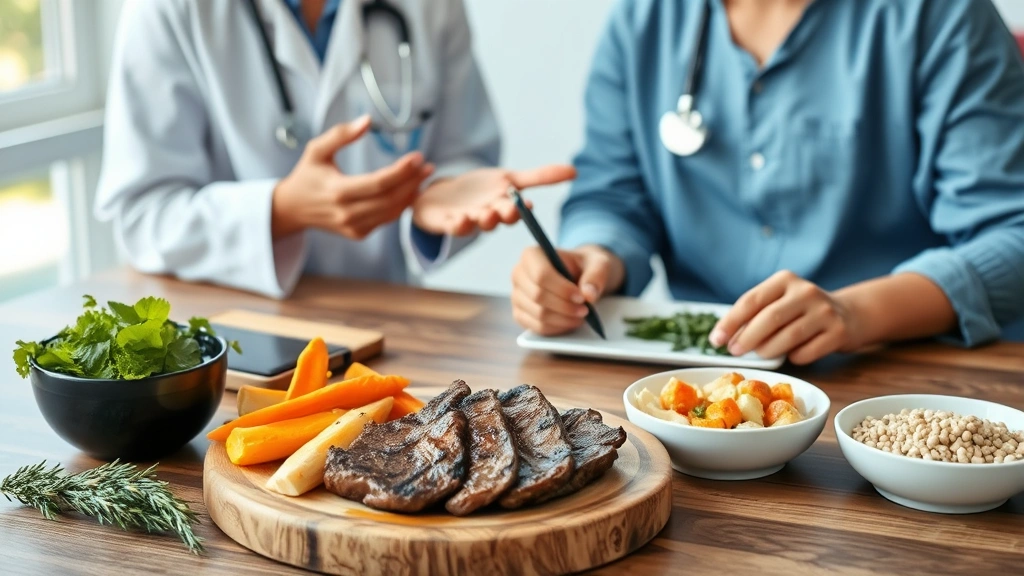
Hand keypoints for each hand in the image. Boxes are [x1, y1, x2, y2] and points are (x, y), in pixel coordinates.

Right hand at [272, 115, 434, 240]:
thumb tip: (368, 120)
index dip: (402, 171)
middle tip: (427, 166)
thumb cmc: (307, 174)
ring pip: (392, 212)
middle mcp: (347, 213)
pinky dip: (401, 205)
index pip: (379, 183)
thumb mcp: (316, 150)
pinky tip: (410, 190)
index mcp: (338, 191)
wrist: (293, 209)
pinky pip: (386, 220)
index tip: (418, 157)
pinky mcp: (358, 233)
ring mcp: (354, 226)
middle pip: (390, 198)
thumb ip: (341, 134)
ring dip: (411, 194)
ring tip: (423, 176)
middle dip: (413, 181)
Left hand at [412, 164, 575, 235]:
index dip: (521, 210)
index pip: (516, 211)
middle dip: (503, 215)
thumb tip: (575, 172)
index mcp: (503, 207)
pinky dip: (457, 224)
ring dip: (481, 221)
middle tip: (509, 210)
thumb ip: (540, 177)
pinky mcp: (446, 222)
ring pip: (476, 224)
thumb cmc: (480, 190)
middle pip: (497, 219)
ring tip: (485, 214)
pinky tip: (461, 217)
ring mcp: (467, 221)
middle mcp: (488, 217)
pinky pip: (452, 226)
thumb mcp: (509, 179)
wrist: (443, 198)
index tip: (528, 205)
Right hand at [511, 245, 624, 335]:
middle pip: (538, 296)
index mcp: (532, 255)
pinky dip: (557, 328)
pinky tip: (570, 322)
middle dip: (565, 306)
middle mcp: (519, 274)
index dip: (562, 289)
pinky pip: (537, 327)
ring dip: (563, 319)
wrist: (579, 276)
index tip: (581, 297)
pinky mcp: (520, 314)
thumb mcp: (598, 263)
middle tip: (585, 309)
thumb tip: (588, 294)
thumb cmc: (585, 266)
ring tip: (580, 315)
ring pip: (538, 314)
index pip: (541, 275)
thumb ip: (596, 275)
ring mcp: (517, 296)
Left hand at [709, 270, 864, 364]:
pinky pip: (805, 352)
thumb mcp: (780, 301)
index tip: (715, 340)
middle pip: (769, 318)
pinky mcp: (838, 333)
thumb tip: (726, 339)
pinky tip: (791, 354)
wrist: (850, 314)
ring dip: (767, 350)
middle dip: (746, 338)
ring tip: (759, 354)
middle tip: (734, 351)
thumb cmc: (802, 311)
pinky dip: (793, 358)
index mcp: (785, 279)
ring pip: (787, 337)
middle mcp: (806, 292)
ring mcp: (825, 312)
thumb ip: (756, 314)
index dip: (730, 322)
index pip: (751, 300)